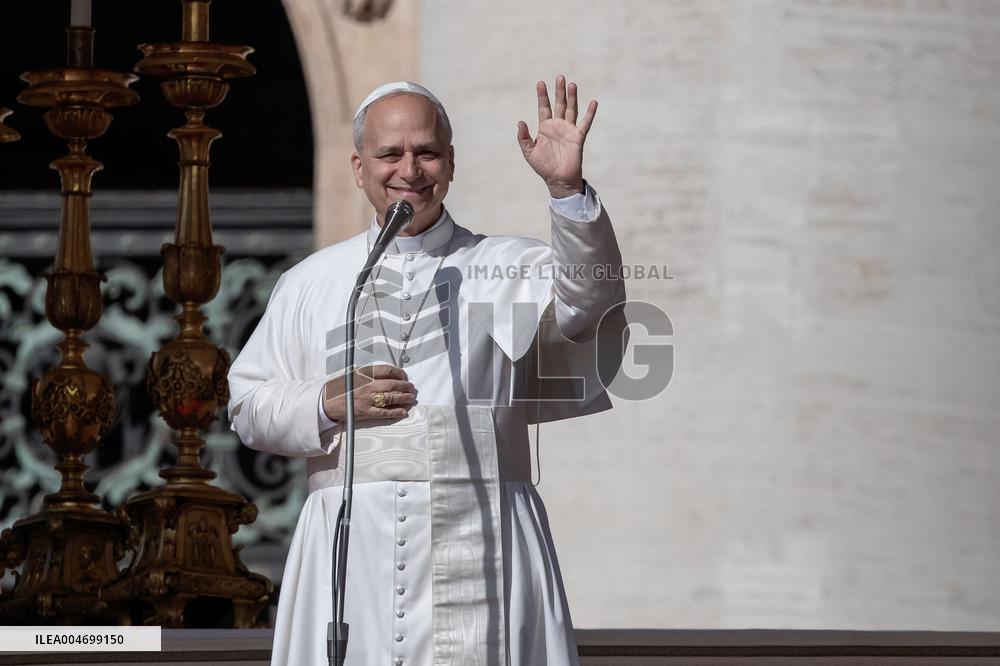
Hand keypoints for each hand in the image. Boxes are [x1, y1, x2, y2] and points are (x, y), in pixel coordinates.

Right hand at [322, 364, 416, 420]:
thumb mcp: (354, 375)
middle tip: (412, 388)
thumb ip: (369, 373)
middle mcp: (367, 386)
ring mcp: (367, 399)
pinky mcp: (366, 412)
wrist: (327, 401)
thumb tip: (388, 374)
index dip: (399, 373)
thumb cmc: (340, 387)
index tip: (404, 376)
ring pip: (391, 398)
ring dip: (404, 398)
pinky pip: (384, 412)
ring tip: (411, 398)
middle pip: (392, 384)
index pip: (387, 370)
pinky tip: (403, 411)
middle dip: (405, 386)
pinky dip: (395, 412)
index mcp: (364, 374)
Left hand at [517, 75, 597, 198]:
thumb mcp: (529, 152)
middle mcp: (558, 126)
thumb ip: (523, 137)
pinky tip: (593, 102)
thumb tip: (520, 122)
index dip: (542, 96)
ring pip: (571, 109)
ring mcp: (569, 130)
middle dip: (559, 91)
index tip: (540, 83)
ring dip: (572, 97)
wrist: (558, 180)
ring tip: (572, 84)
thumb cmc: (543, 167)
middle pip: (559, 104)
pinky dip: (590, 113)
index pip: (544, 107)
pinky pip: (585, 123)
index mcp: (545, 127)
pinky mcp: (578, 137)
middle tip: (560, 77)